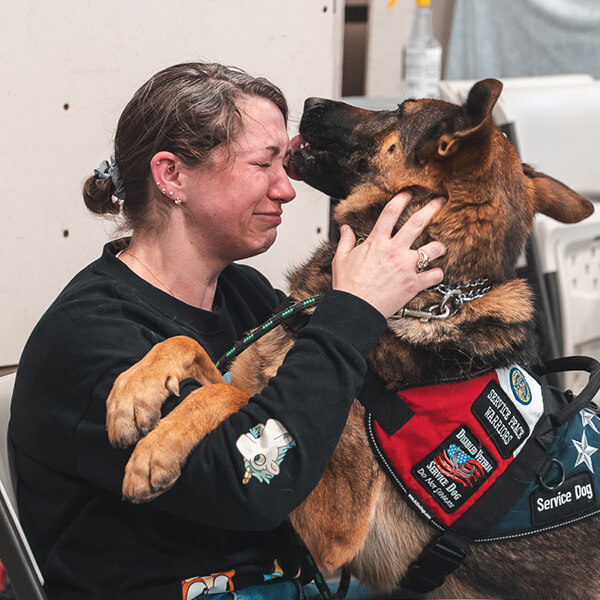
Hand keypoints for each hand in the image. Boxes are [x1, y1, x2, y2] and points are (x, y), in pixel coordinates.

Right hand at [332, 192, 445, 317]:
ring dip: (439, 247)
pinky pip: (435, 275)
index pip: (391, 212)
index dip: (402, 198)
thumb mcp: (340, 259)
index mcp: (377, 242)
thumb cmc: (348, 287)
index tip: (409, 193)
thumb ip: (346, 241)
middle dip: (433, 208)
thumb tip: (345, 229)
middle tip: (442, 200)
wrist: (354, 310)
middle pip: (418, 222)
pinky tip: (434, 274)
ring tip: (440, 247)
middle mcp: (394, 251)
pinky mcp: (414, 284)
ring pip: (433, 248)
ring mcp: (406, 267)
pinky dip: (437, 274)